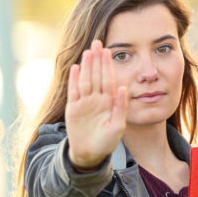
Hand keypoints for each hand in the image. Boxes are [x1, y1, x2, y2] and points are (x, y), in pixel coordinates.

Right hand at [65, 39, 127, 168]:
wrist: (91, 154)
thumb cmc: (107, 141)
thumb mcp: (118, 126)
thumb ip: (120, 107)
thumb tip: (124, 88)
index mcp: (110, 101)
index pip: (109, 79)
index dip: (108, 65)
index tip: (110, 50)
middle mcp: (97, 99)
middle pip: (97, 75)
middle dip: (98, 59)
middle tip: (98, 42)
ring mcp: (85, 102)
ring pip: (86, 80)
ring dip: (87, 66)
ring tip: (88, 51)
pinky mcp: (73, 108)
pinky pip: (74, 91)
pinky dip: (74, 79)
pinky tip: (76, 68)